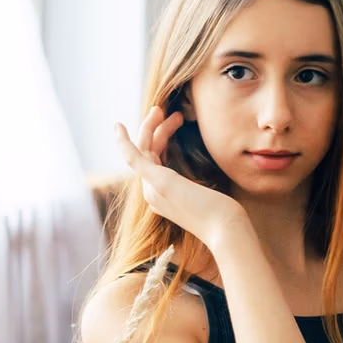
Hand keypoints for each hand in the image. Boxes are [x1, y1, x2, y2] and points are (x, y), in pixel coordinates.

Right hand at [115, 106, 247, 249]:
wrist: (226, 231)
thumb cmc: (223, 216)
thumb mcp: (208, 196)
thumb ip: (197, 185)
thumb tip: (199, 178)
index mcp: (161, 197)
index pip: (155, 161)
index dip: (162, 138)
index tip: (174, 122)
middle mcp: (152, 194)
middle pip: (148, 152)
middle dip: (155, 128)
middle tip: (170, 112)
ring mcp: (152, 188)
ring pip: (144, 149)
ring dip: (151, 126)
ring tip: (165, 110)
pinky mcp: (157, 182)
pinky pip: (133, 158)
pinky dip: (124, 142)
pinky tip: (117, 128)